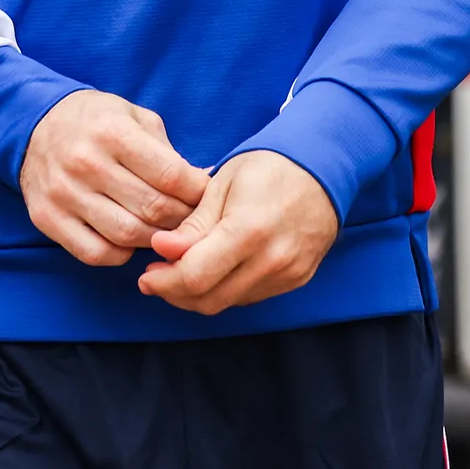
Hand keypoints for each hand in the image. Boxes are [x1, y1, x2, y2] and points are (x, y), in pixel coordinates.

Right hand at [20, 91, 208, 267]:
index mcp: (112, 132)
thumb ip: (167, 152)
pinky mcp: (48, 218)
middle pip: (152, 209)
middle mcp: (86, 163)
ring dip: (155, 240)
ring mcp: (64, 194)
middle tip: (192, 219)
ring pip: (127, 236)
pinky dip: (122, 254)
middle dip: (182, 219)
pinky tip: (130, 240)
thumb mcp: (134, 117)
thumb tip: (204, 183)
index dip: (197, 192)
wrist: (35, 125)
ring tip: (165, 231)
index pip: (170, 175)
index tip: (206, 196)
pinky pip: (96, 253)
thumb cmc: (97, 121)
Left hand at [138, 150, 338, 314]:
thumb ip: (194, 224)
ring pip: (228, 303)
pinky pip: (249, 296)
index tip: (147, 271)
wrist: (322, 168)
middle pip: (209, 299)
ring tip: (178, 272)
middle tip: (154, 278)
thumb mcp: (223, 183)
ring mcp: (287, 274)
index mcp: (249, 230)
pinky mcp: (296, 280)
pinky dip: (224, 289)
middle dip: (174, 293)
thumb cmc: (268, 166)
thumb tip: (163, 249)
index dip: (164, 280)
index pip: (195, 276)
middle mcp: (271, 260)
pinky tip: (211, 270)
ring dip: (197, 294)